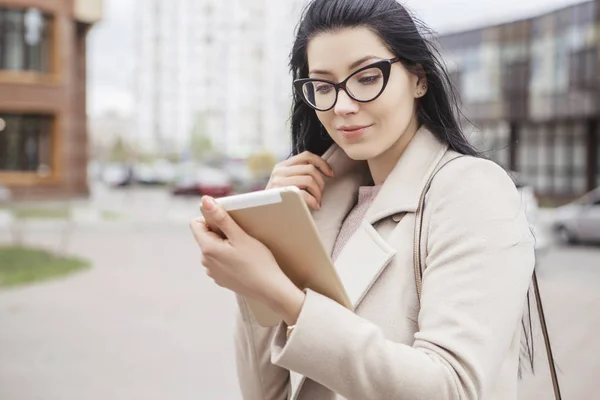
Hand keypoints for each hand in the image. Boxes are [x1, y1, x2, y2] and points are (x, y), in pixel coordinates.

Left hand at [190, 196, 304, 324]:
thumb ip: (221, 218)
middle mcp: (205, 262)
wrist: (270, 289)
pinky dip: (228, 257)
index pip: (196, 224)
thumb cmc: (258, 262)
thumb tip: (204, 200)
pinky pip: (219, 261)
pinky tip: (243, 262)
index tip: (228, 224)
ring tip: (244, 251)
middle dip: (220, 232)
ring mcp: (212, 272)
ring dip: (224, 245)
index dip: (211, 219)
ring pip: (213, 249)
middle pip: (205, 236)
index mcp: (207, 249)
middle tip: (240, 238)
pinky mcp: (220, 279)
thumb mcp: (240, 236)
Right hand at [266, 151, 333, 209]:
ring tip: (318, 201)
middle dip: (321, 183)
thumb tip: (322, 170)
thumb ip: (298, 174)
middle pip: (310, 169)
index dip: (321, 163)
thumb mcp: (286, 183)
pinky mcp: (280, 194)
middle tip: (321, 195)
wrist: (262, 215)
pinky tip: (315, 206)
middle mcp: (279, 171)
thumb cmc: (280, 202)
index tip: (331, 174)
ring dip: (318, 192)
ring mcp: (278, 182)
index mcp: (282, 166)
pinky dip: (314, 201)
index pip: (306, 156)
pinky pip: (304, 194)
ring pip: (310, 180)